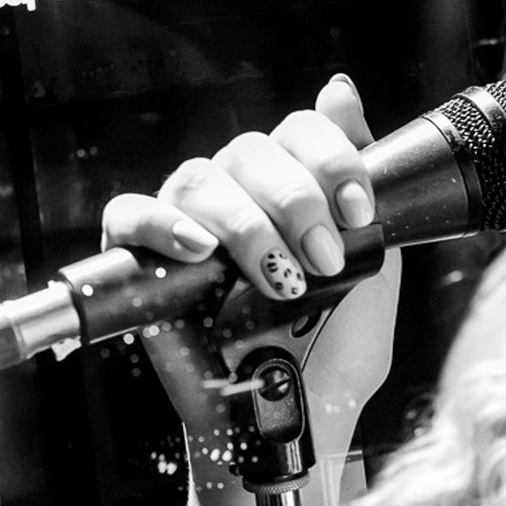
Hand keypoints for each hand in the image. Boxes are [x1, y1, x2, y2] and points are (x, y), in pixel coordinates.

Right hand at [100, 74, 400, 465]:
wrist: (302, 416)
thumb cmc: (334, 346)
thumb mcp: (374, 261)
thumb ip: (363, 183)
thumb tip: (338, 89)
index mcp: (290, 184)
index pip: (299, 131)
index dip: (332, 160)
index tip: (361, 214)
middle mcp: (236, 193)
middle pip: (251, 151)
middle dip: (298, 203)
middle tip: (326, 261)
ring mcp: (186, 222)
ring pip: (201, 179)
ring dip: (248, 226)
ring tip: (281, 280)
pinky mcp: (141, 261)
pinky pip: (131, 215)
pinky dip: (163, 225)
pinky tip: (202, 251)